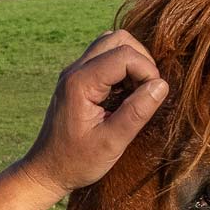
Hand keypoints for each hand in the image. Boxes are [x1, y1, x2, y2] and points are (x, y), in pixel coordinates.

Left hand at [18, 30, 168, 196]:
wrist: (47, 170)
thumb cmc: (77, 161)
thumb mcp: (112, 143)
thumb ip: (137, 112)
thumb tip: (162, 85)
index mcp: (80, 83)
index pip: (125, 55)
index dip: (147, 71)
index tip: (152, 98)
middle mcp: (75, 70)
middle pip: (118, 39)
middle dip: (141, 60)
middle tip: (146, 91)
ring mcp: (74, 72)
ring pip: (111, 43)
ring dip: (131, 61)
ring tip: (136, 92)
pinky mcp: (78, 78)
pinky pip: (104, 57)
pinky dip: (121, 68)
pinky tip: (124, 95)